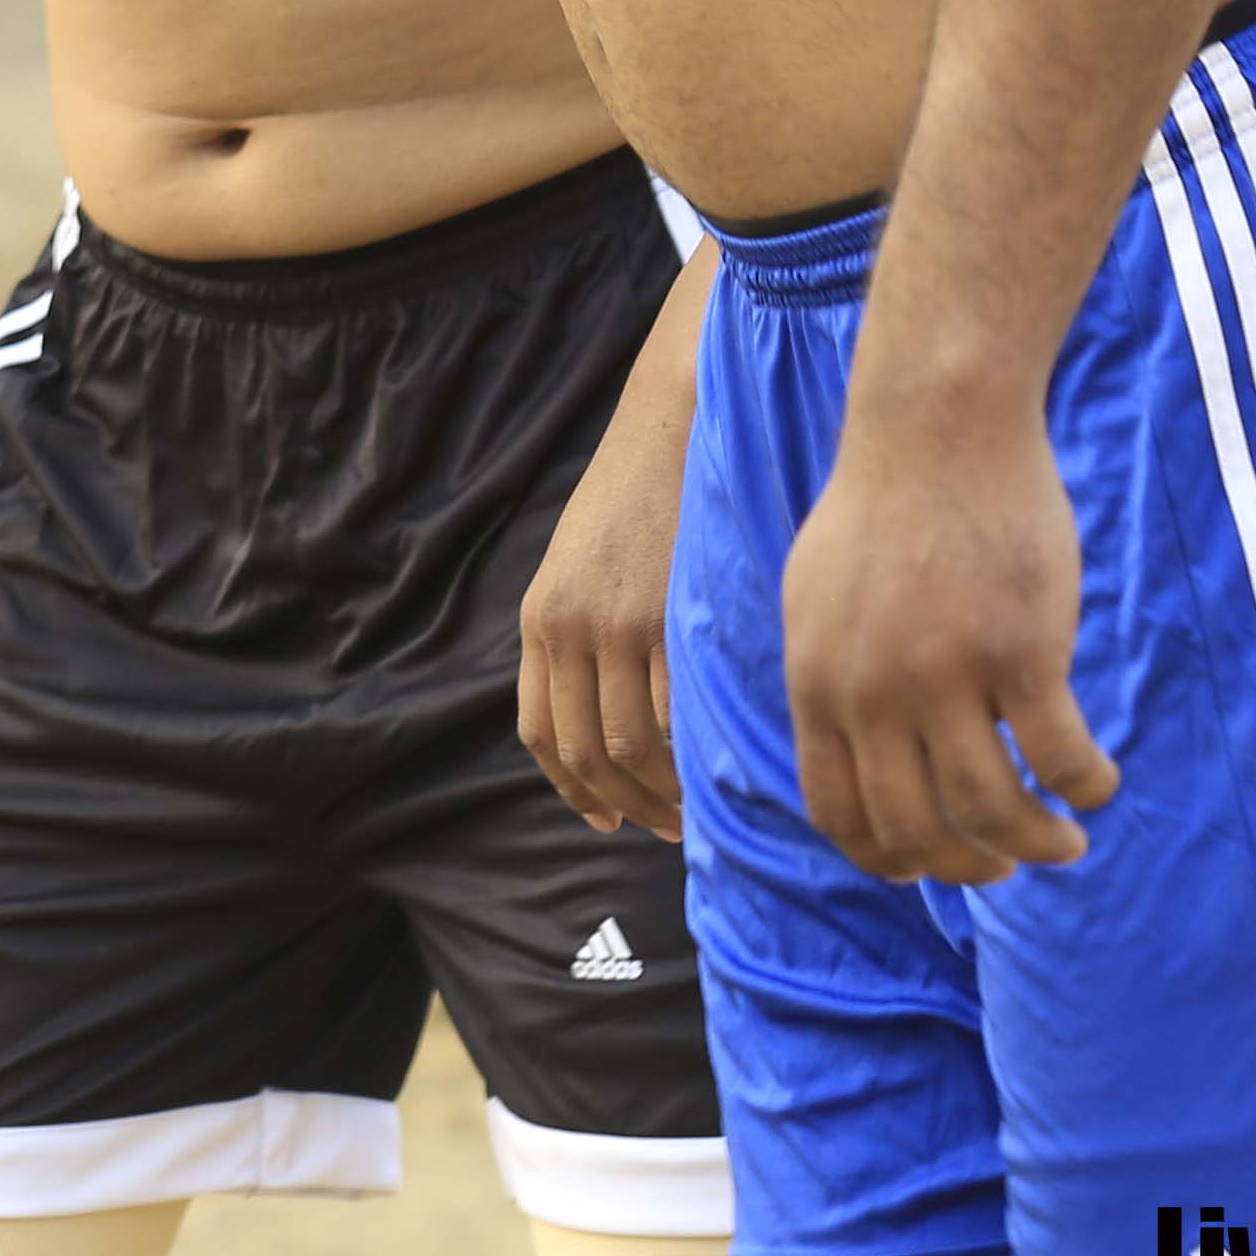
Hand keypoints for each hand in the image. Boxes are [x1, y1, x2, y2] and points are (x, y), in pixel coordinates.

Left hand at [518, 375, 686, 840]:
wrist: (671, 426)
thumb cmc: (634, 497)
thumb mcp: (578, 564)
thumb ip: (578, 631)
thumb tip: (604, 709)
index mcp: (539, 620)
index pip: (541, 733)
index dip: (572, 789)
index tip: (606, 818)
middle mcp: (567, 629)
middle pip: (586, 751)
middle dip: (624, 804)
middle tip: (664, 829)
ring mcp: (617, 624)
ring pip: (629, 743)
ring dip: (661, 792)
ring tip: (694, 810)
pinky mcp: (667, 615)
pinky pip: (674, 710)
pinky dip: (693, 751)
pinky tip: (716, 766)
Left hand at [772, 385, 1111, 884]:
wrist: (938, 424)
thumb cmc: (882, 506)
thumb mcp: (816, 601)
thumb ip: (832, 680)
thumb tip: (854, 757)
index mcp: (819, 684)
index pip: (840, 814)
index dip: (887, 859)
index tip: (926, 867)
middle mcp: (875, 693)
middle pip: (920, 829)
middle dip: (968, 867)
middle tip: (1006, 866)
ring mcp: (949, 674)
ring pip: (995, 808)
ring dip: (1037, 843)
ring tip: (1065, 843)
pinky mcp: (1022, 650)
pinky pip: (1062, 755)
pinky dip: (1086, 786)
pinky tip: (1098, 784)